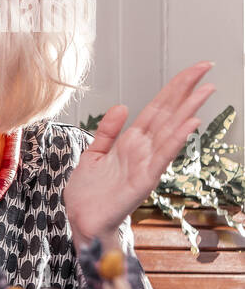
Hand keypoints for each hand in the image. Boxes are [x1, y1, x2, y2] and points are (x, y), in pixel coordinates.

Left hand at [65, 61, 214, 243]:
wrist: (83, 220)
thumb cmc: (90, 193)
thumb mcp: (93, 154)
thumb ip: (107, 131)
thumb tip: (123, 106)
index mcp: (131, 142)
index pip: (158, 108)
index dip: (174, 88)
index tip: (193, 70)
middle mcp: (143, 150)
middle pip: (169, 114)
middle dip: (186, 91)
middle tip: (207, 67)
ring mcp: (146, 164)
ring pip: (170, 132)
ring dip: (188, 110)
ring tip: (206, 90)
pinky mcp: (143, 180)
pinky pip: (162, 157)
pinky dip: (175, 140)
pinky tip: (189, 125)